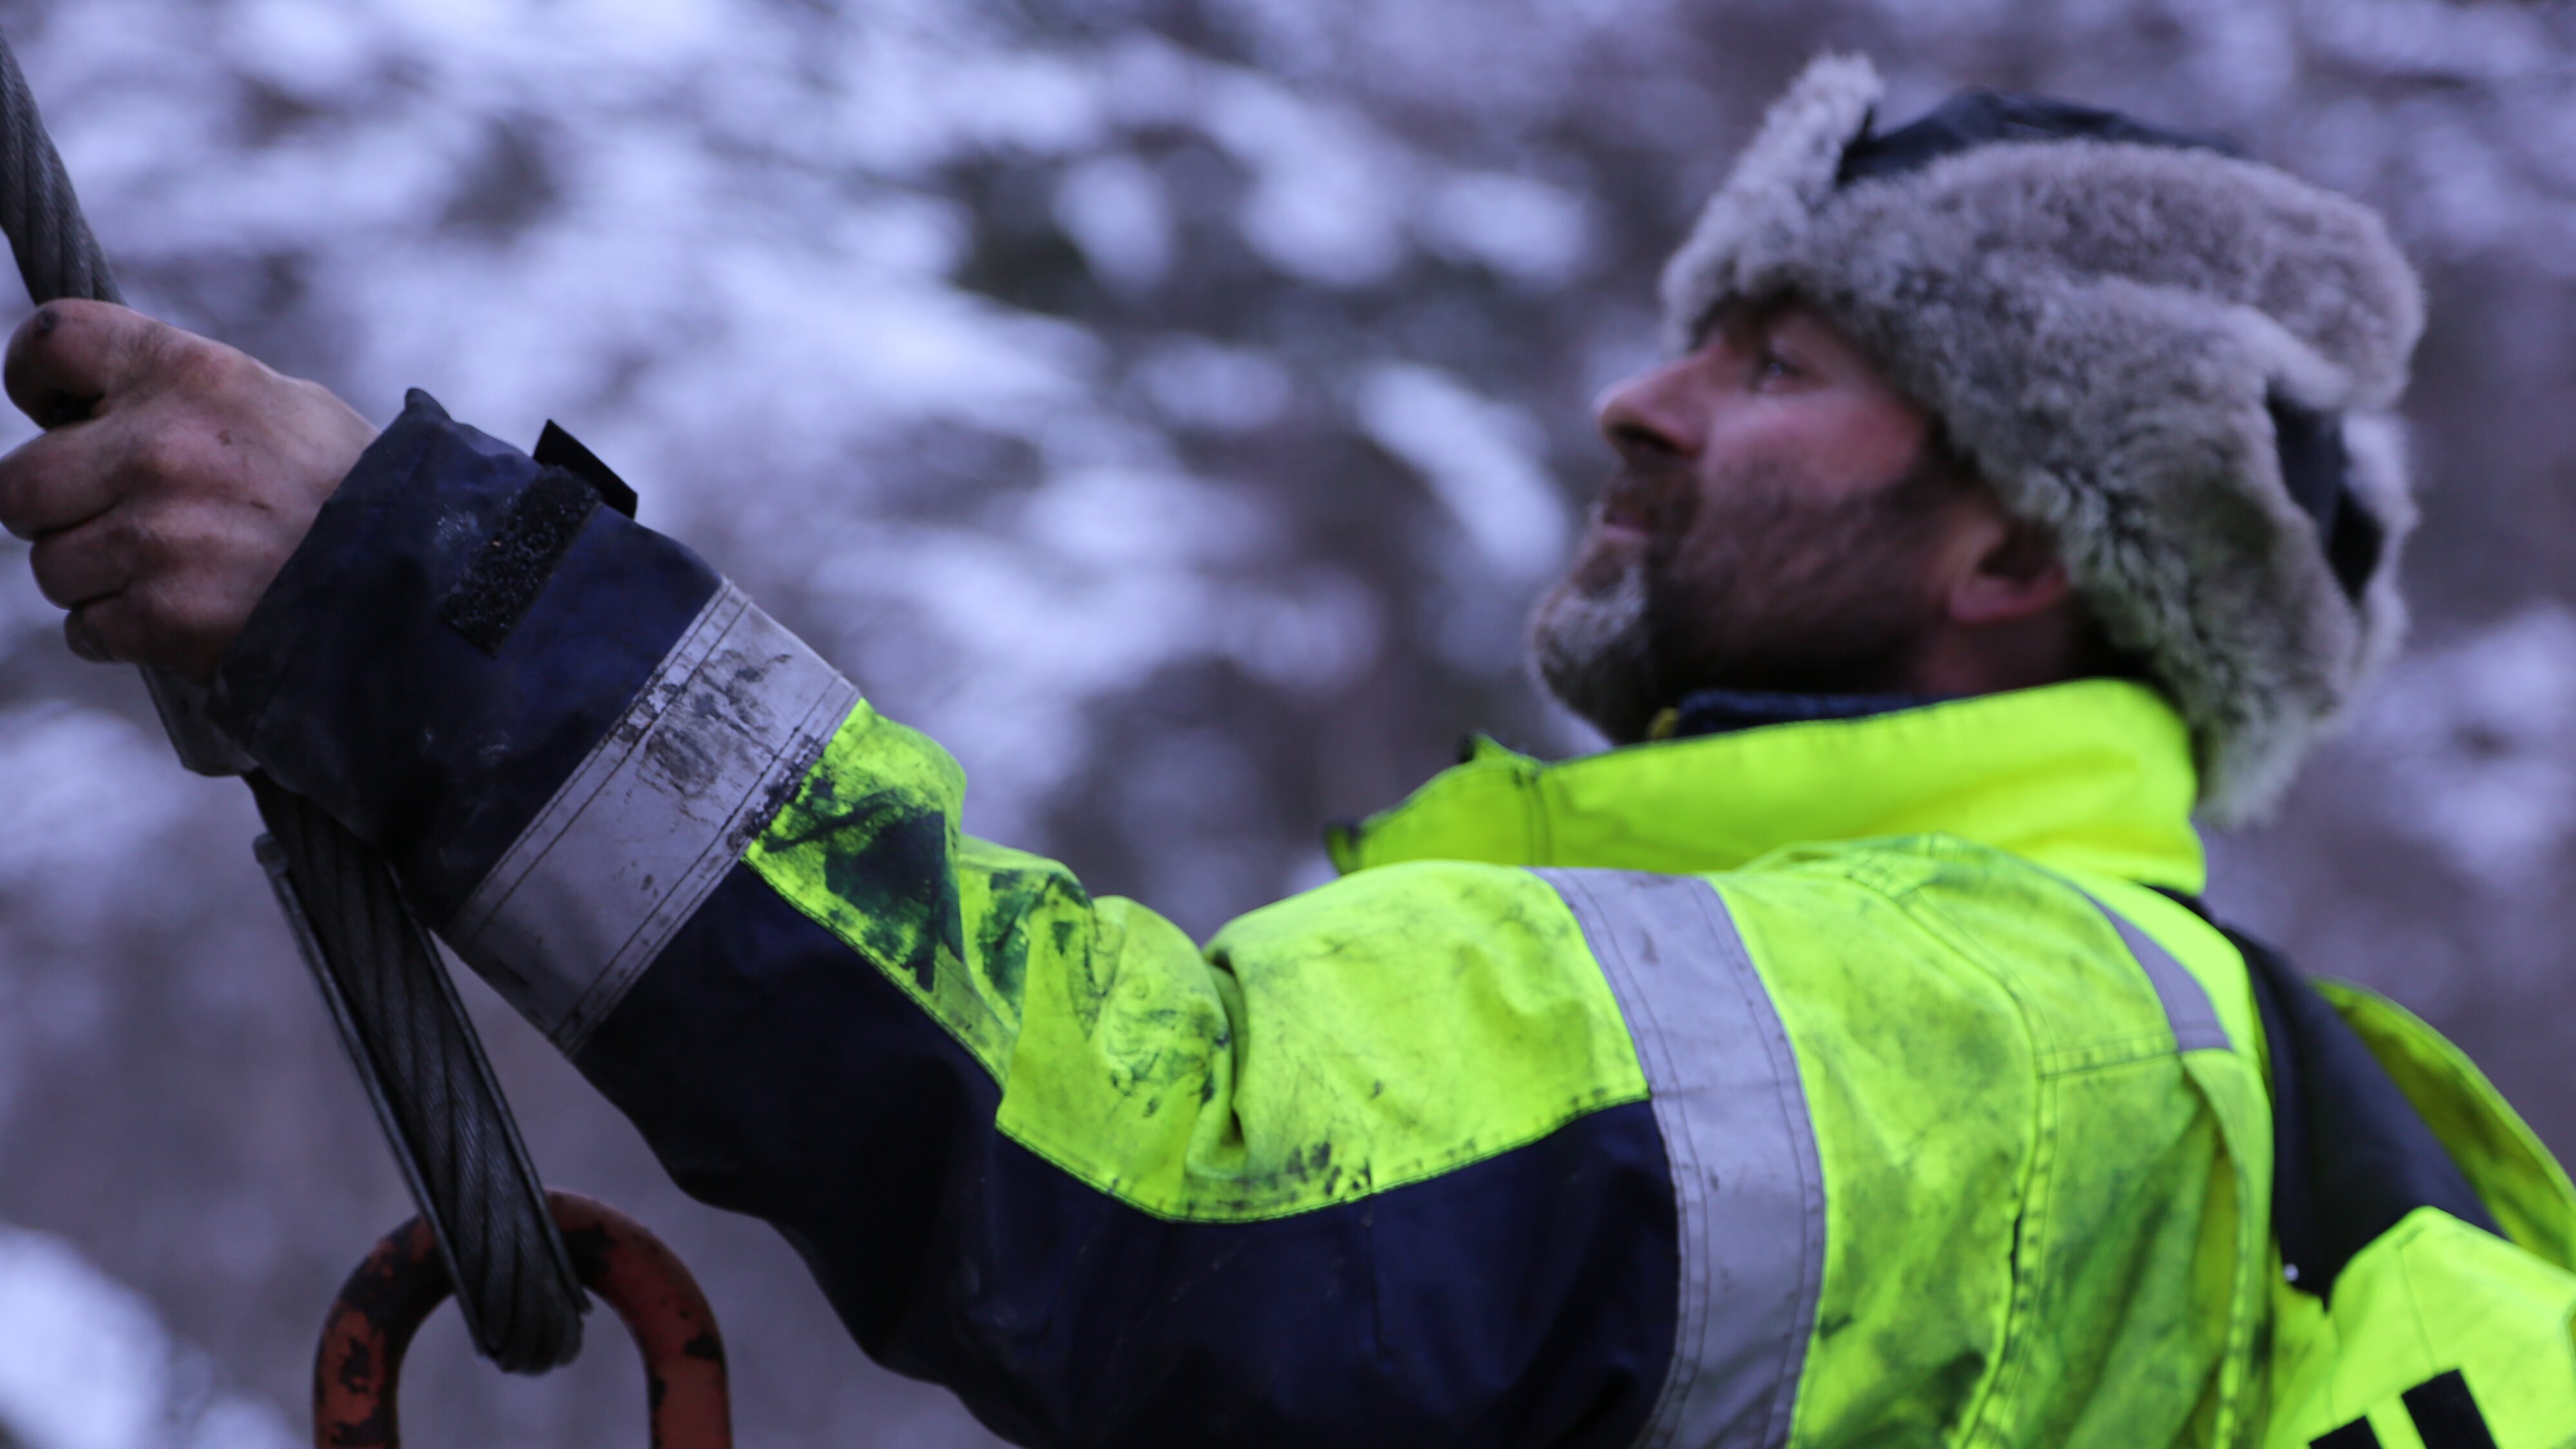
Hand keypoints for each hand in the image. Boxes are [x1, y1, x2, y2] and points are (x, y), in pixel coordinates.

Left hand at [0, 300, 375, 680]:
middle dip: (57, 508)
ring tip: (168, 577)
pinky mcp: (164, 615)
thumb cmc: (360, 498)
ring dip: (95, 578)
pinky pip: (89, 627)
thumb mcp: (286, 411)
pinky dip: (123, 633)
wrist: (428, 592)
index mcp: (193, 376)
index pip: (54, 341)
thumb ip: (188, 399)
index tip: (57, 409)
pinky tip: (178, 622)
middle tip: (112, 520)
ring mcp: (158, 537)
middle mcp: (161, 448)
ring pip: (53, 563)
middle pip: (22, 481)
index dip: (37, 377)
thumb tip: (97, 408)